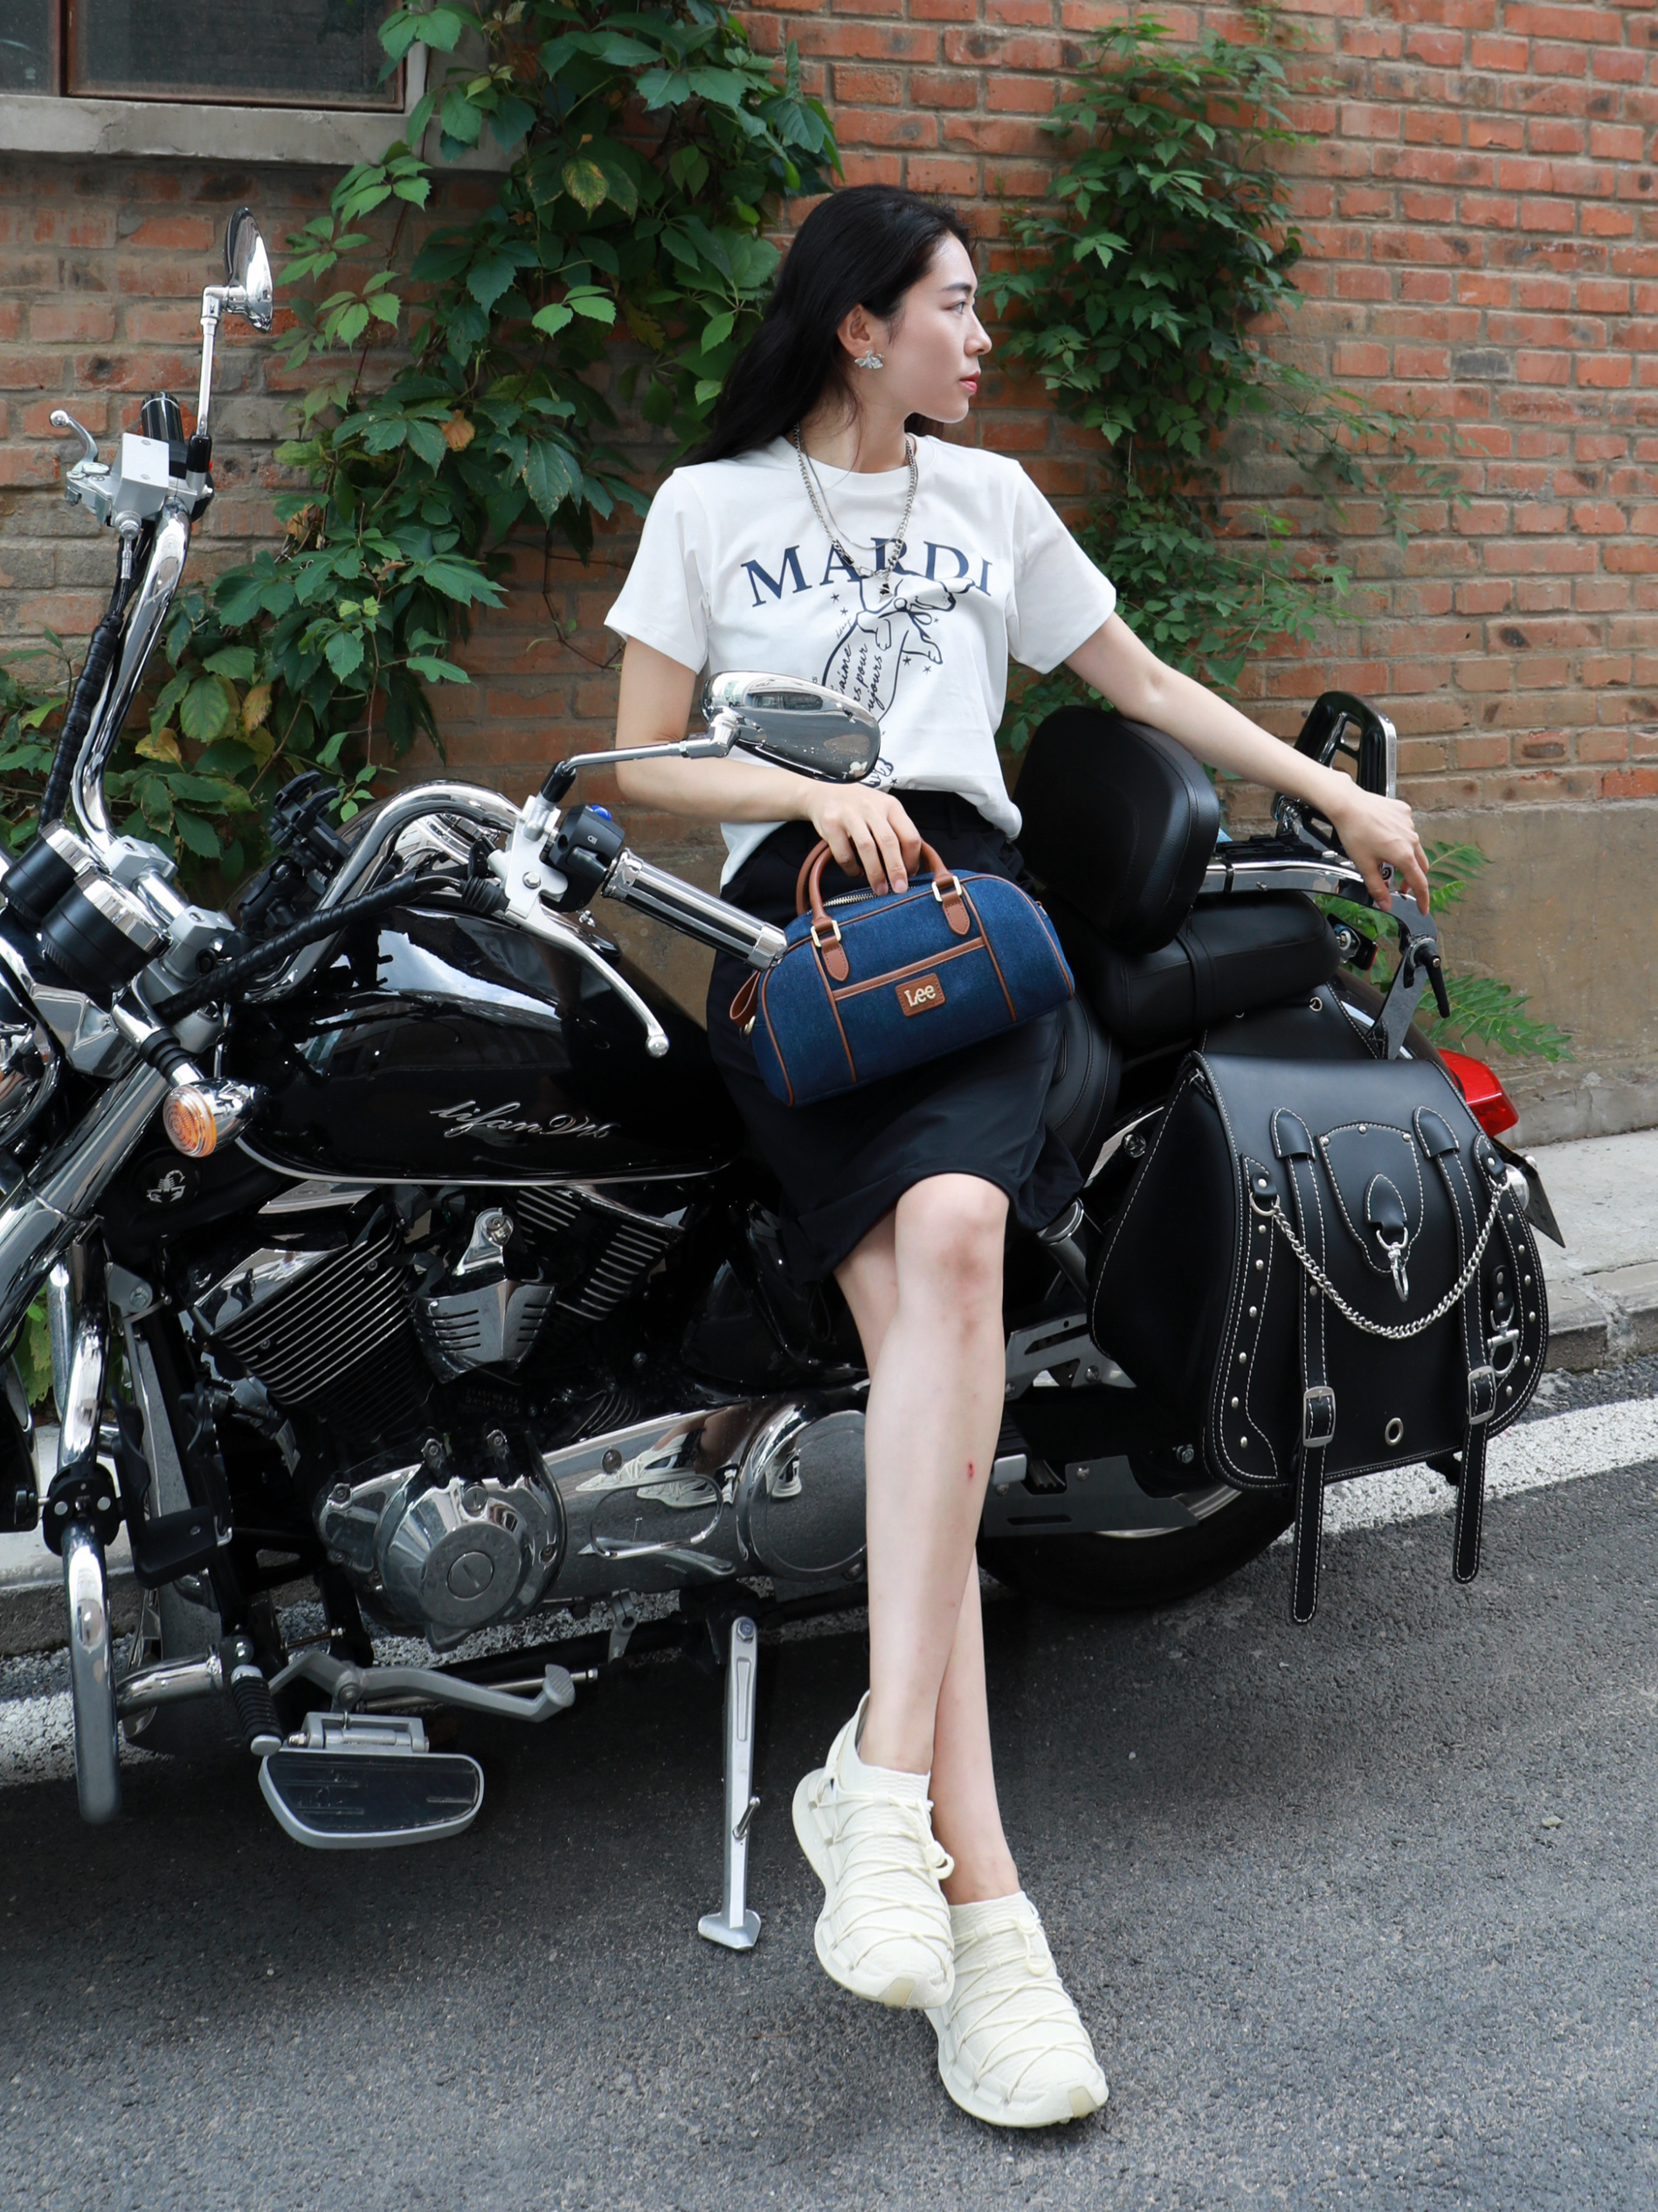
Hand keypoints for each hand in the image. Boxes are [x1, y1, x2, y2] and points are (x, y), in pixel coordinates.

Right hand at [805, 785, 923, 893]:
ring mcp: (850, 815)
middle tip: (900, 889)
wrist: (824, 792)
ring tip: (880, 889)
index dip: (912, 859)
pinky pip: (844, 853)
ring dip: (875, 873)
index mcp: (891, 806)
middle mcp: (872, 808)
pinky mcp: (831, 824)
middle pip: (889, 842)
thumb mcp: (882, 809)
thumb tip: (908, 867)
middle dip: (896, 869)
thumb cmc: (859, 806)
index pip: (909, 834)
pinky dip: (851, 868)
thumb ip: (895, 831)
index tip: (910, 874)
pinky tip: (856, 872)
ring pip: (867, 848)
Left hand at [1326, 784, 1430, 911]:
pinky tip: (1385, 838)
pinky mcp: (1404, 812)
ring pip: (1415, 847)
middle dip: (1412, 880)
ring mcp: (1409, 824)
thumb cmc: (1354, 832)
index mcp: (1404, 856)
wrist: (1348, 804)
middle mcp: (1411, 839)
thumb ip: (1377, 888)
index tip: (1422, 908)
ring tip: (1389, 862)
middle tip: (1400, 887)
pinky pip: (1407, 829)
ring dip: (1407, 859)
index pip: (1420, 884)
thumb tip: (1386, 904)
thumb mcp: (1364, 866)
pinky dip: (1400, 838)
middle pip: (1420, 866)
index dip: (1422, 899)